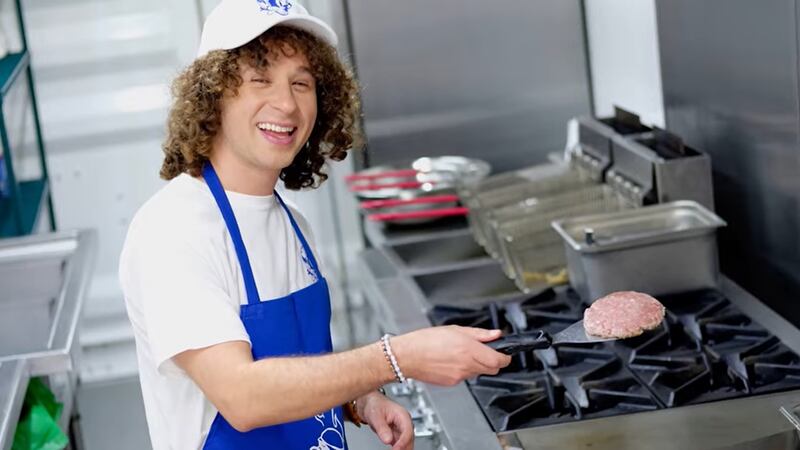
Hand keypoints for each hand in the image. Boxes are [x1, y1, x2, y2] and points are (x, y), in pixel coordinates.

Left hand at [358, 392, 413, 449]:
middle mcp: (404, 423)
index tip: (396, 449)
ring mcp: (400, 429)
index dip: (403, 441)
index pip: (407, 430)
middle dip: (405, 447)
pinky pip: (399, 444)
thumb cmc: (374, 404)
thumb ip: (381, 427)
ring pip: (406, 443)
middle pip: (409, 438)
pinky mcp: (395, 435)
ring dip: (402, 449)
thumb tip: (388, 439)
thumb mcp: (375, 414)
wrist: (369, 403)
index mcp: (402, 415)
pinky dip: (398, 449)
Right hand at [391, 325, 510, 385]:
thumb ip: (479, 334)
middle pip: (493, 369)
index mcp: (469, 349)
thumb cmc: (425, 341)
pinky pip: (465, 376)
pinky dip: (464, 369)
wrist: (407, 356)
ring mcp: (460, 376)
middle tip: (486, 351)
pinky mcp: (453, 383)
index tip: (504, 352)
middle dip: (493, 361)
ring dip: (477, 364)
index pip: (499, 360)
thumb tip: (495, 335)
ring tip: (462, 353)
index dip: (505, 356)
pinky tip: (452, 361)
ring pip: (479, 372)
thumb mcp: (455, 329)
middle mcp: (466, 364)